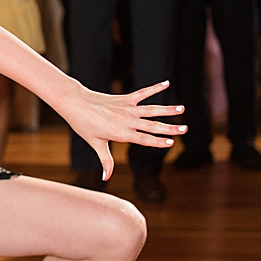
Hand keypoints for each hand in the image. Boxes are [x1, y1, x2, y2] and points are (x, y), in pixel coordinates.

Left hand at [61, 81, 186, 180]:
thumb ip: (105, 161)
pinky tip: (167, 83)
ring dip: (168, 109)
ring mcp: (127, 108)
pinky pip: (143, 93)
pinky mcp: (125, 98)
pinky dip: (155, 88)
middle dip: (170, 127)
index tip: (172, 143)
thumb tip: (106, 178)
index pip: (144, 139)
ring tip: (182, 108)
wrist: (76, 103)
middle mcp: (127, 120)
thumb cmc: (84, 125)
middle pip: (152, 125)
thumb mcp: (95, 144)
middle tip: (185, 129)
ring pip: (152, 109)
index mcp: (121, 133)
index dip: (158, 141)